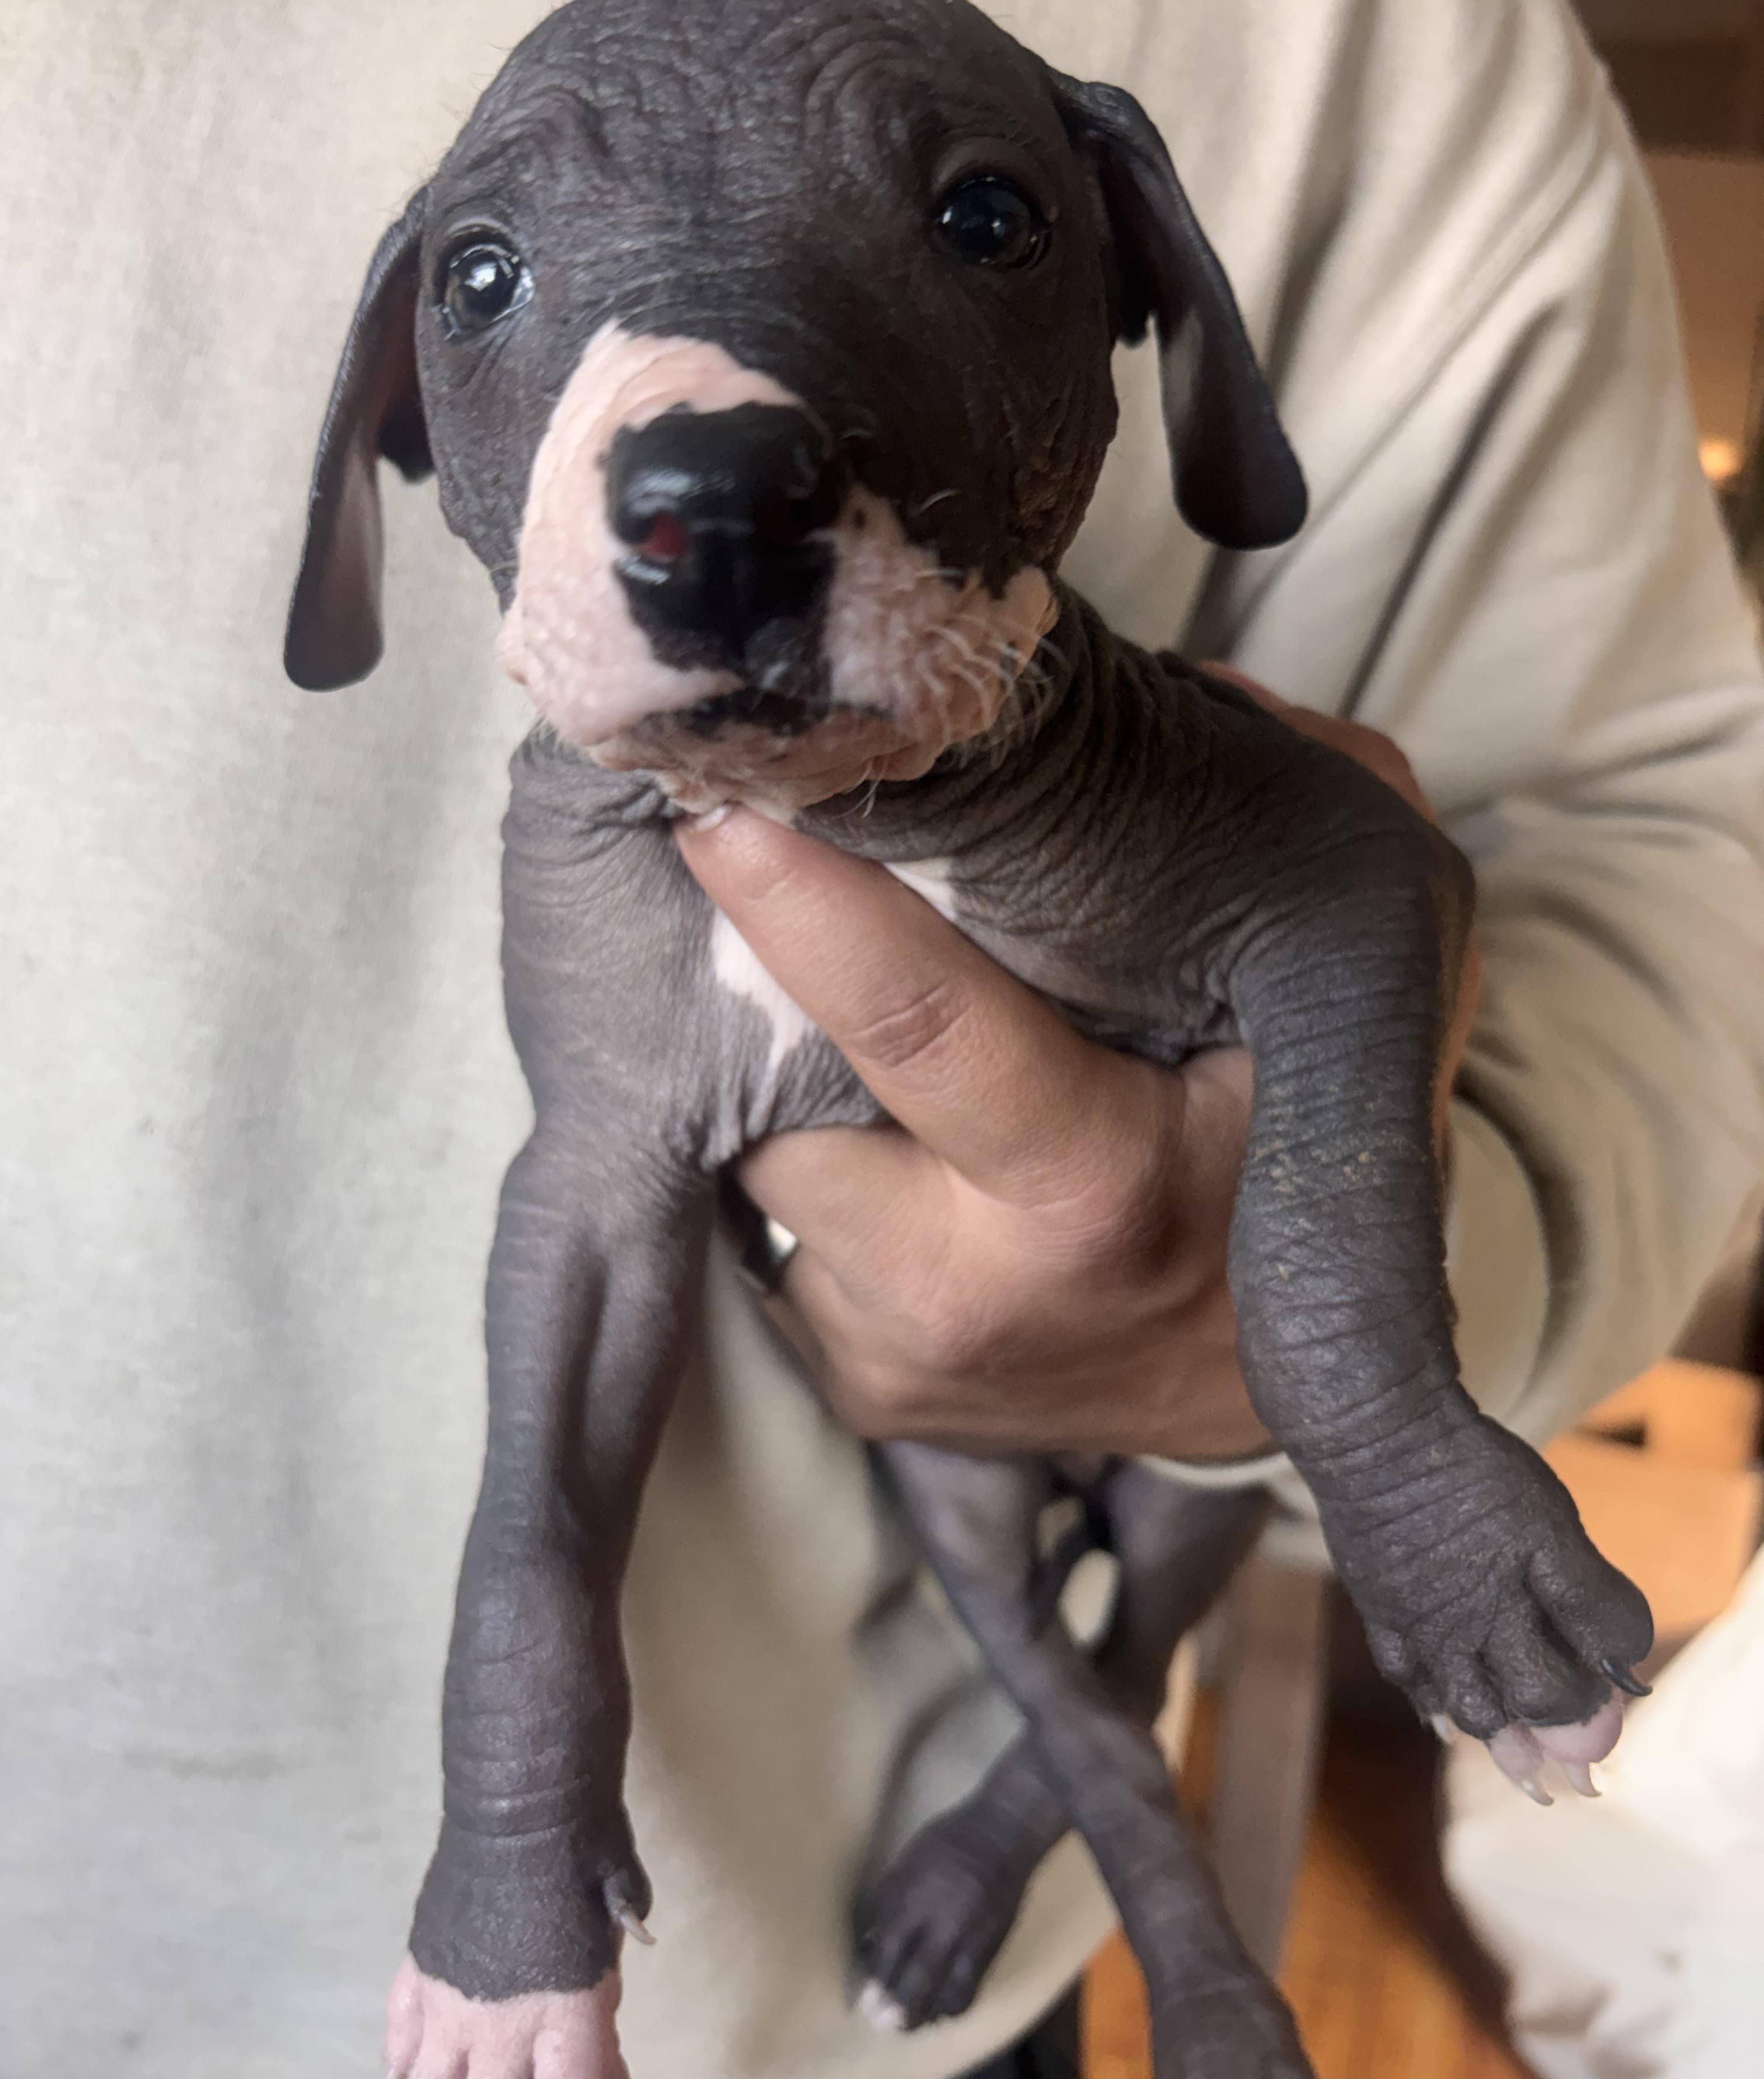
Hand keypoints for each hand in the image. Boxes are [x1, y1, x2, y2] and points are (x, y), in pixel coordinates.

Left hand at [675, 671, 1478, 1461]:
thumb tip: (1182, 685)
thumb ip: (1301, 809)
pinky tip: (904, 1158)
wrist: (1276, 1376)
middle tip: (779, 890)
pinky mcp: (867, 1393)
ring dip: (789, 1083)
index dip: (801, 902)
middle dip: (761, 992)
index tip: (717, 799)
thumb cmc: (1310, 1152)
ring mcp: (907, 1357)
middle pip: (780, 1088)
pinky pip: (784, 1233)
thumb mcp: (1361, 981)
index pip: (913, 1018)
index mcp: (1100, 1191)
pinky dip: (822, 1169)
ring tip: (894, 1060)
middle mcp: (982, 1292)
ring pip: (762, 1157)